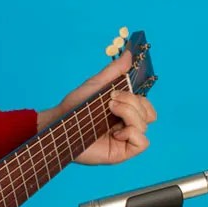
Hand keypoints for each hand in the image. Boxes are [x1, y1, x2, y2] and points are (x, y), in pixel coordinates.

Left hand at [36, 51, 156, 164]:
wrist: (59, 124)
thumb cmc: (75, 107)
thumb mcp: (97, 84)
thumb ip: (114, 70)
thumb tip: (129, 53)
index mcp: (123, 111)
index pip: (146, 106)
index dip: (138, 98)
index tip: (116, 93)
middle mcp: (126, 126)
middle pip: (148, 114)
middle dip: (131, 103)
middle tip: (110, 102)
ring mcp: (124, 140)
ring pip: (145, 125)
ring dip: (128, 114)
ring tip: (109, 113)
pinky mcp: (121, 153)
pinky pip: (143, 143)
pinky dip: (131, 133)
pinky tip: (114, 133)